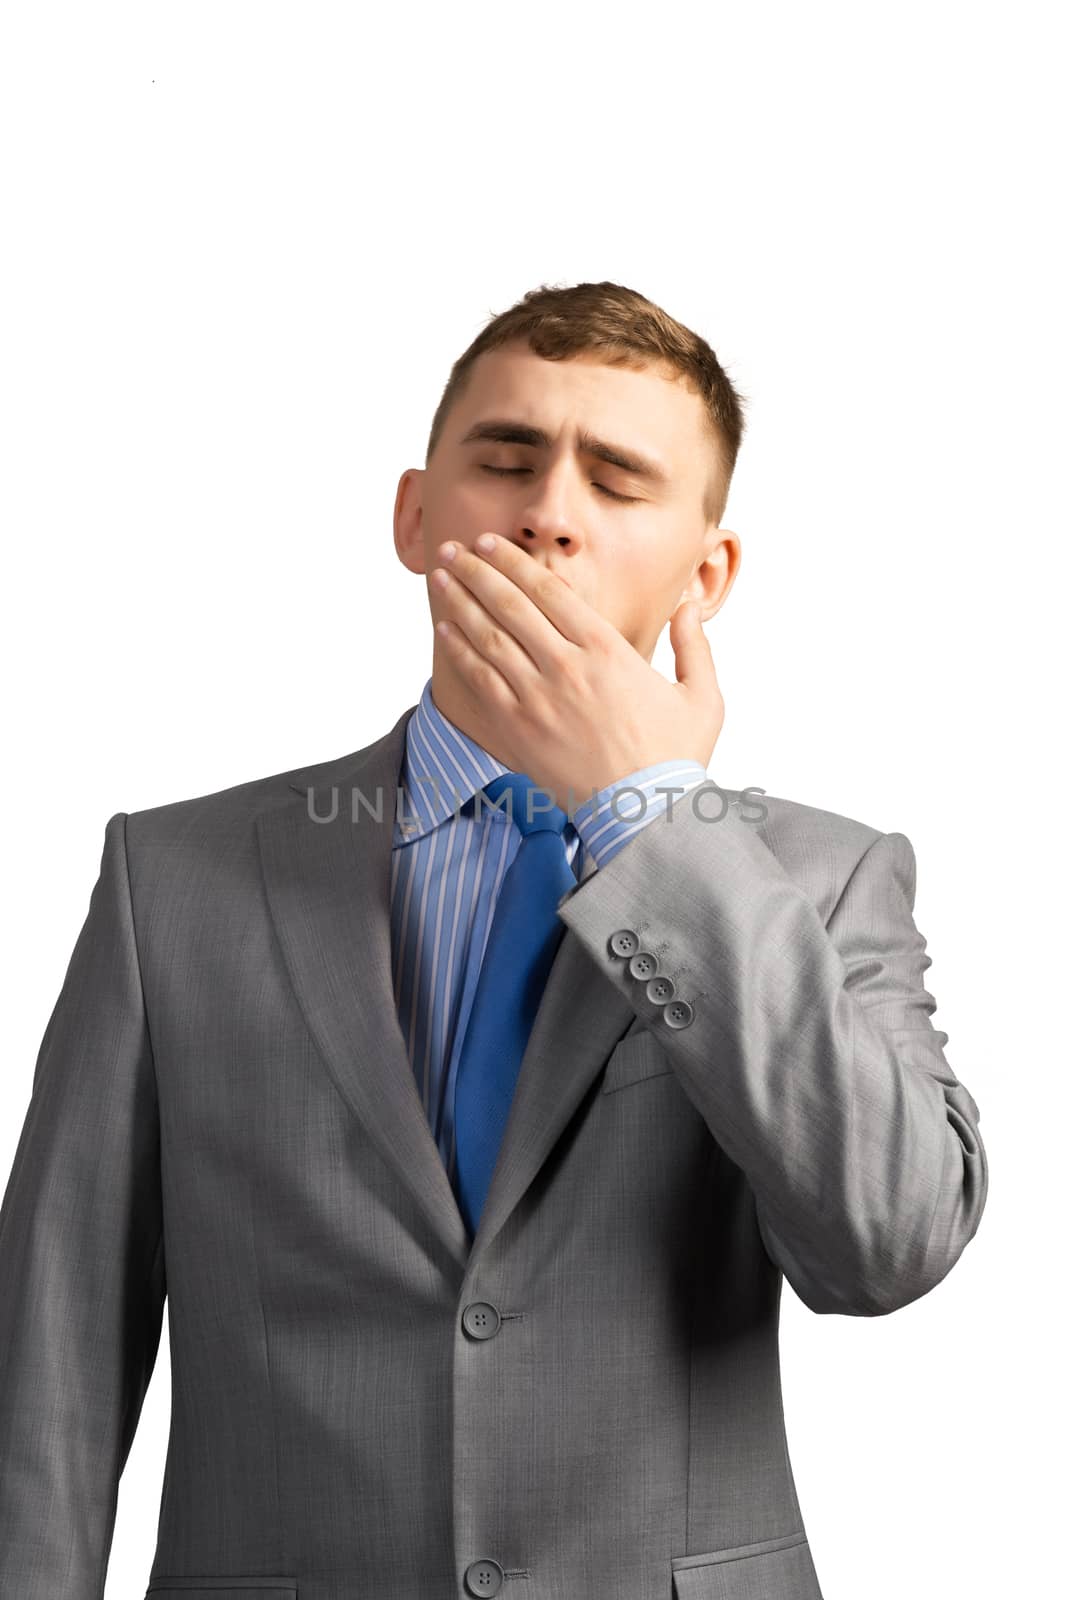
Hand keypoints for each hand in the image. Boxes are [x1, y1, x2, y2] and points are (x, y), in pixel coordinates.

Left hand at [429, 533, 723, 807]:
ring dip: (461, 602)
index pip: (549, 591)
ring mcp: (538, 698)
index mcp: (608, 651)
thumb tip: (689, 606)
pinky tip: (445, 631)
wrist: (644, 815)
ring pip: (489, 637)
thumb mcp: (703, 698)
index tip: (491, 543)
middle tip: (453, 549)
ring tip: (441, 578)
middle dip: (477, 571)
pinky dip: (460, 652)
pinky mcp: (519, 730)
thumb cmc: (675, 758)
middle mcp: (567, 667)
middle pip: (510, 605)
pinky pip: (481, 681)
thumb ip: (695, 646)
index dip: (514, 563)